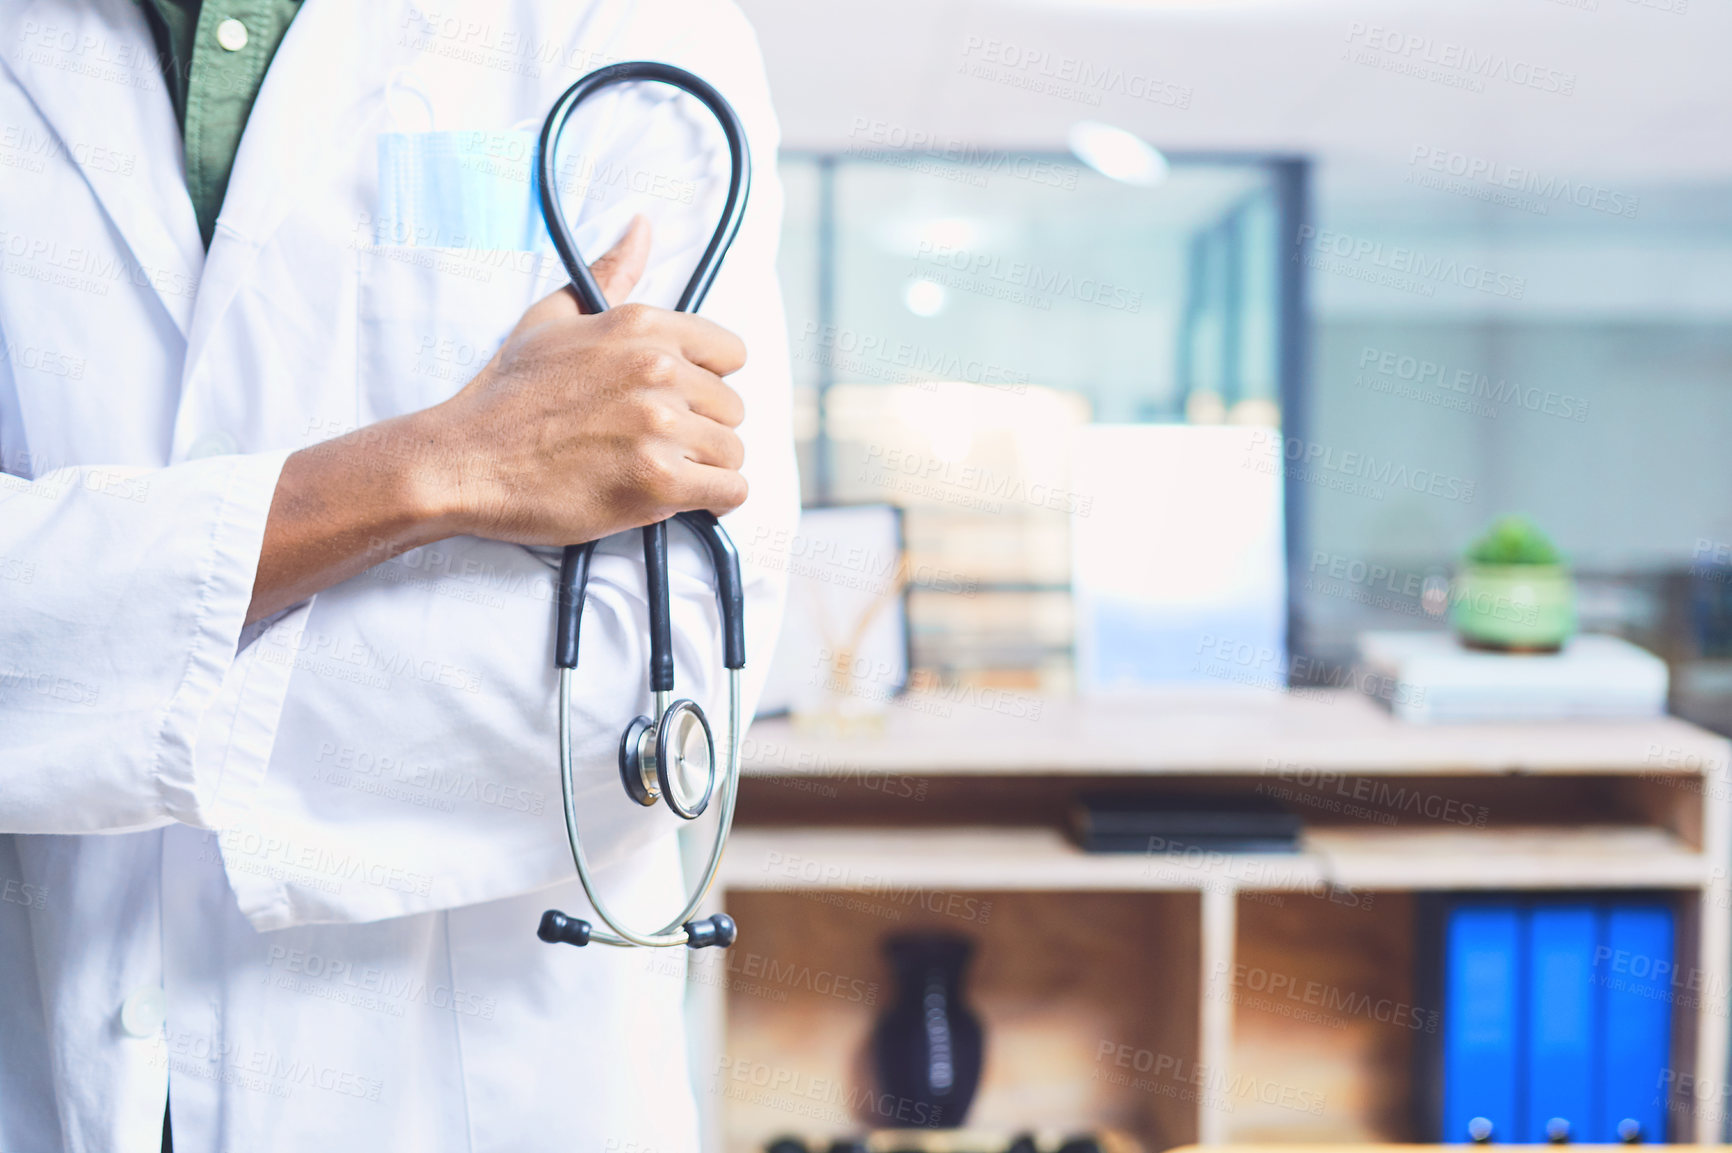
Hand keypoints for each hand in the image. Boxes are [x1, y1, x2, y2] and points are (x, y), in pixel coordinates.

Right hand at [428, 215, 748, 545]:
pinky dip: (712, 501)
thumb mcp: (553, 316)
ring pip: (732, 452)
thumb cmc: (506, 396)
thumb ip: (608, 273)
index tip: (679, 401)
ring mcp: (660, 425)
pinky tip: (679, 498)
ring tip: (659, 471)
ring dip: (704, 468)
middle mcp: (658, 369)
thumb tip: (642, 227)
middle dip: (703, 430)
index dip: (707, 382)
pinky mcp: (658, 480)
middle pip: (732, 408)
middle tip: (656, 445)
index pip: (730, 353)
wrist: (464, 461)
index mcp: (641, 326)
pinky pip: (729, 492)